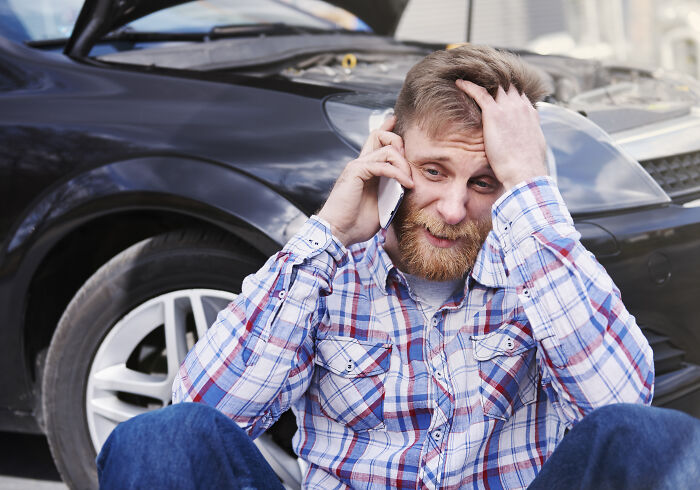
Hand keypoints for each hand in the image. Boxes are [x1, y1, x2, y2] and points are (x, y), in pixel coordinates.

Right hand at [318, 116, 413, 246]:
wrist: (339, 232)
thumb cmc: (357, 224)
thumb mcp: (382, 205)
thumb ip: (392, 192)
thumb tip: (407, 187)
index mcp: (365, 170)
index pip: (375, 141)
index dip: (386, 128)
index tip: (395, 119)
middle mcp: (360, 164)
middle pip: (379, 135)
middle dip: (399, 143)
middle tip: (408, 167)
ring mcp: (357, 166)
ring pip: (386, 148)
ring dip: (403, 164)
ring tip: (409, 182)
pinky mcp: (356, 172)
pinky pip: (382, 164)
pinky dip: (397, 173)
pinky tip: (405, 184)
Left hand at [456, 79, 546, 189]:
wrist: (525, 171)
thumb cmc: (528, 167)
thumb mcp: (533, 148)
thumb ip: (527, 138)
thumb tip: (525, 143)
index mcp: (530, 114)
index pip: (518, 93)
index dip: (507, 88)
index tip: (497, 87)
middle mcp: (520, 106)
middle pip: (507, 83)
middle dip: (495, 78)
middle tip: (481, 75)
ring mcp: (508, 107)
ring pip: (494, 84)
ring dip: (482, 78)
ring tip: (469, 74)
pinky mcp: (494, 113)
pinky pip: (479, 92)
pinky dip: (469, 86)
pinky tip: (459, 83)